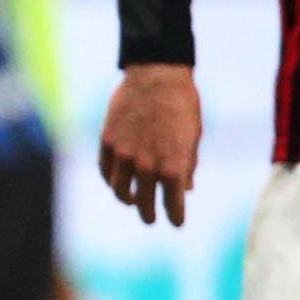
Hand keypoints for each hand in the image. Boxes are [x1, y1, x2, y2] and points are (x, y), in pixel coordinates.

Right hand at [99, 64, 200, 226]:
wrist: (156, 76)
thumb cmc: (183, 104)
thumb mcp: (193, 136)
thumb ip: (188, 165)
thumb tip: (186, 188)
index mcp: (173, 165)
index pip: (173, 203)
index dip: (175, 216)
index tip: (177, 223)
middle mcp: (146, 164)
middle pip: (143, 202)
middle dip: (149, 213)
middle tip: (151, 219)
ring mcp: (123, 154)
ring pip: (120, 189)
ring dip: (127, 199)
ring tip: (132, 201)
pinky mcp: (107, 142)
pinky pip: (106, 170)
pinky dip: (111, 180)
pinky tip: (117, 182)